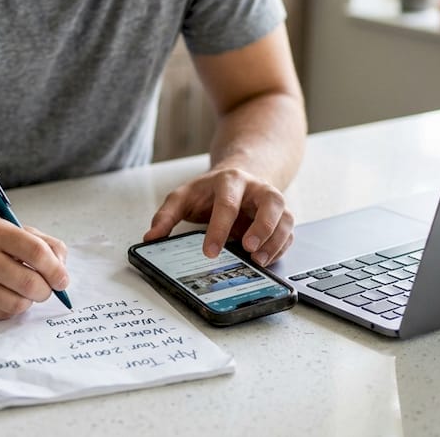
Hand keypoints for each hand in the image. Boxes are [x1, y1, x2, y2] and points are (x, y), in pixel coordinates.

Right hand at [0, 218, 68, 320]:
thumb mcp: (8, 228)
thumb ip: (41, 243)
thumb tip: (61, 268)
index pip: (36, 253)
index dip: (56, 269)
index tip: (62, 279)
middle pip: (30, 283)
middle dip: (46, 290)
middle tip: (45, 288)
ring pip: (18, 304)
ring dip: (27, 300)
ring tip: (20, 290)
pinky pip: (2, 315)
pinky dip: (10, 308)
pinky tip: (2, 295)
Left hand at [143, 165, 292, 265]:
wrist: (238, 178)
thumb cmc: (209, 191)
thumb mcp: (183, 197)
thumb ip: (166, 216)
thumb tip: (150, 238)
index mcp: (230, 181)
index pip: (227, 203)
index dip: (219, 229)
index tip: (209, 252)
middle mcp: (257, 188)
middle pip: (270, 202)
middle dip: (262, 227)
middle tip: (248, 249)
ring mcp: (274, 201)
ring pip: (286, 217)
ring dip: (275, 241)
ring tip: (259, 261)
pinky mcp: (283, 217)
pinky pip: (289, 232)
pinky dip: (281, 247)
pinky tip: (267, 260)